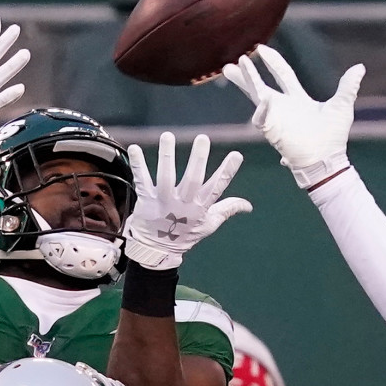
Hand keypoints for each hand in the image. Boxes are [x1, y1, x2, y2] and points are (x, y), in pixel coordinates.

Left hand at [123, 132, 251, 269]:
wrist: (156, 250)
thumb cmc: (185, 234)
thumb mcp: (210, 224)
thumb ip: (228, 209)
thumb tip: (249, 205)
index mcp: (201, 206)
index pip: (217, 187)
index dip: (227, 171)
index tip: (236, 154)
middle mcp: (183, 202)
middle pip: (193, 179)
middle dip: (198, 158)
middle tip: (202, 138)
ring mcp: (164, 201)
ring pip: (166, 176)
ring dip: (167, 155)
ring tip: (168, 136)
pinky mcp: (146, 200)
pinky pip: (142, 180)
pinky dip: (139, 165)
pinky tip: (136, 148)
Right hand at [223, 44, 364, 188]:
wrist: (328, 160)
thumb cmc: (334, 137)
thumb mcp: (342, 106)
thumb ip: (348, 86)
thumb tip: (359, 67)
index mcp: (297, 99)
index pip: (282, 74)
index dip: (272, 61)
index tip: (260, 49)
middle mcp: (283, 106)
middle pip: (260, 85)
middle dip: (247, 73)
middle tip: (233, 62)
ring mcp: (276, 118)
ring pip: (255, 96)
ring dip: (245, 82)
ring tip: (231, 68)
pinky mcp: (273, 131)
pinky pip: (262, 119)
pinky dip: (262, 110)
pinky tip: (262, 100)